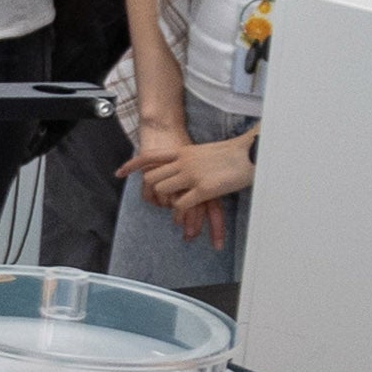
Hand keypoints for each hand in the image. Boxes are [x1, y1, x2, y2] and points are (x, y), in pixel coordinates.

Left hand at [127, 128, 251, 220]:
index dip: (132, 165)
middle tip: (161, 202)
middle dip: (153, 191)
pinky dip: (178, 214)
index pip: (150, 156)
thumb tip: (188, 167)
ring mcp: (191, 175)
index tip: (119, 173)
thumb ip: (193, 159)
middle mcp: (183, 162)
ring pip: (162, 191)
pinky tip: (181, 219)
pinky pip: (180, 205)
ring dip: (166, 203)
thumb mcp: (206, 151)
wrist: (251, 152)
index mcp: (184, 151)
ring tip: (176, 212)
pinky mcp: (202, 189)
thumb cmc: (236, 152)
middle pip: (153, 178)